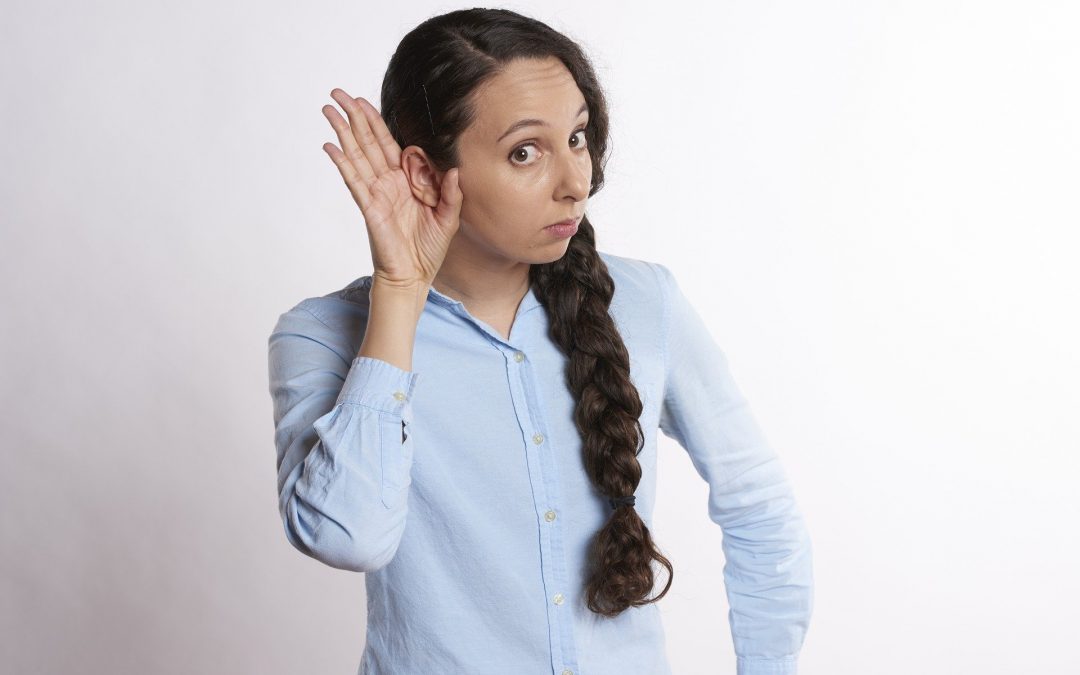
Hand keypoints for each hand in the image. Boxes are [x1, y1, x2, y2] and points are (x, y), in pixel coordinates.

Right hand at [321, 88, 461, 290]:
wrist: (414, 276)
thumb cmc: (428, 249)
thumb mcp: (448, 217)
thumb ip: (452, 193)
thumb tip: (456, 169)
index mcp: (405, 181)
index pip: (388, 144)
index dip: (376, 122)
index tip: (363, 102)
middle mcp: (387, 182)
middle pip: (367, 142)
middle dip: (353, 116)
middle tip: (338, 92)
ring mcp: (376, 193)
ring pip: (357, 155)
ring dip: (342, 132)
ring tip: (328, 109)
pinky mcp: (369, 207)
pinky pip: (354, 181)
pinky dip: (343, 163)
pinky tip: (331, 146)